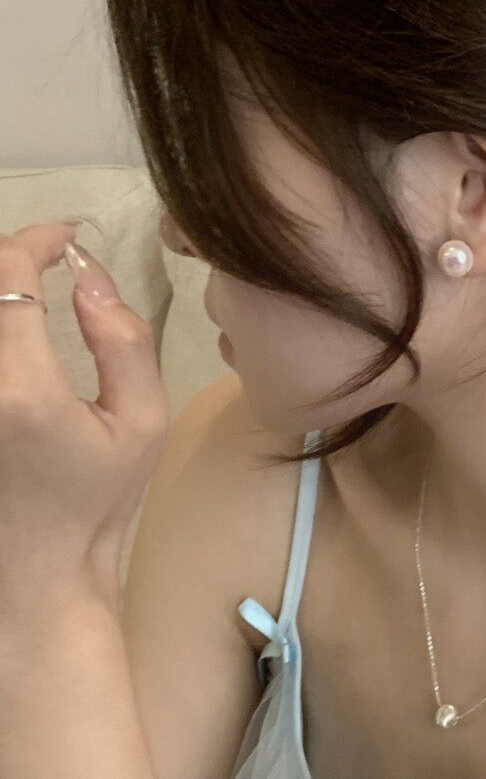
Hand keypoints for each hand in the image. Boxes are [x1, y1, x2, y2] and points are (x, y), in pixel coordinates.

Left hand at [0, 221, 167, 611]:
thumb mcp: (141, 421)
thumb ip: (123, 340)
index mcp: (22, 390)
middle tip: (45, 257)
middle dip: (9, 257)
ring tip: (25, 289)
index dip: (37, 238)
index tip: (66, 238)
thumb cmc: (96, 502)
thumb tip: (89, 276)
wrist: (33, 578)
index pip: (9, 275)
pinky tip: (11, 328)